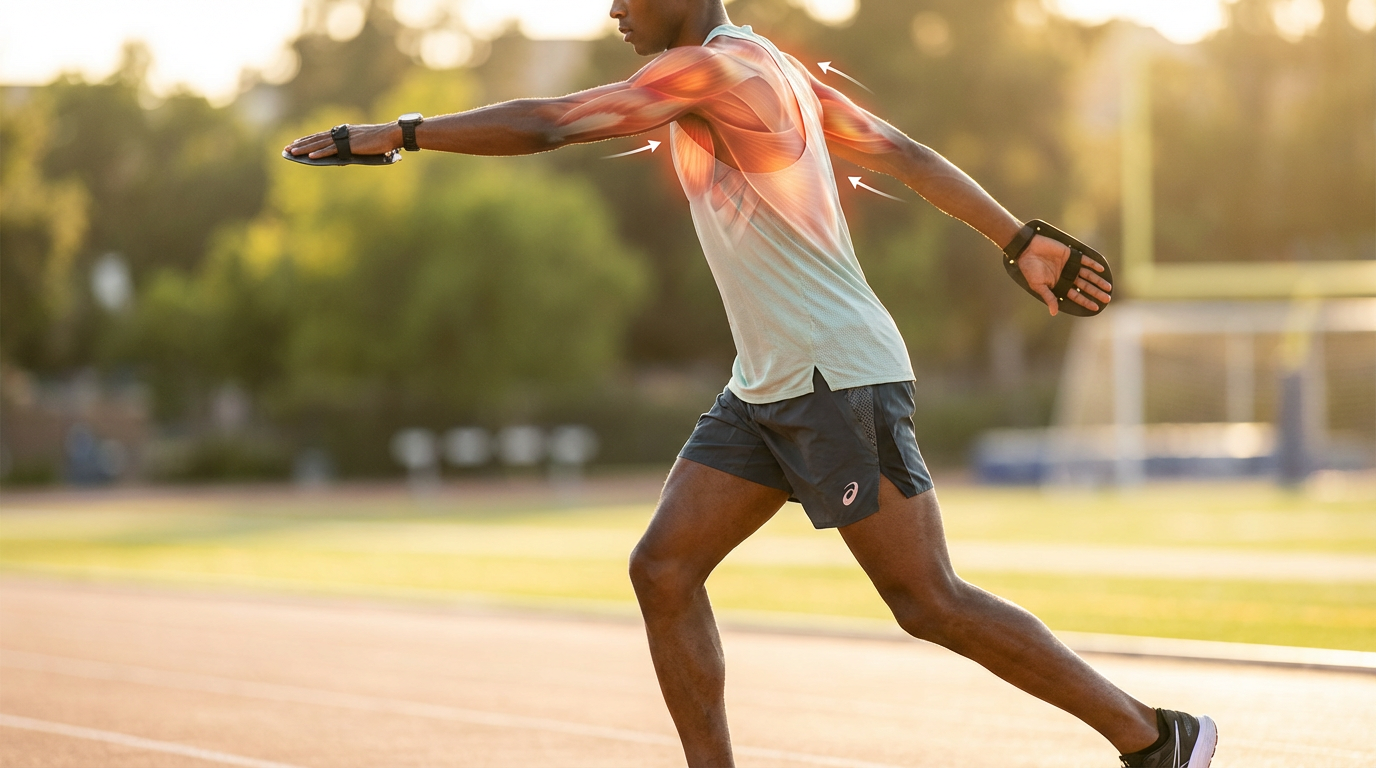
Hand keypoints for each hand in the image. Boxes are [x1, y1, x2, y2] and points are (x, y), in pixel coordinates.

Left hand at [284, 123, 402, 158]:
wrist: (391, 135)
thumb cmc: (380, 142)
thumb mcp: (361, 147)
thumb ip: (348, 152)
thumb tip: (337, 161)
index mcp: (344, 132)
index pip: (321, 136)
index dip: (307, 139)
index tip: (295, 142)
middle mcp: (342, 133)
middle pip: (317, 139)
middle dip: (300, 144)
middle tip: (287, 149)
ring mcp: (345, 138)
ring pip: (320, 143)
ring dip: (305, 148)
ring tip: (292, 152)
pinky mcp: (350, 145)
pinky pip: (332, 149)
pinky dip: (321, 153)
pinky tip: (310, 156)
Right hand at [1016, 234, 1111, 315]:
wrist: (1027, 250)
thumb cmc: (1030, 269)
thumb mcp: (1038, 286)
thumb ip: (1049, 298)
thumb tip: (1054, 313)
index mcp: (1060, 285)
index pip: (1076, 296)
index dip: (1086, 301)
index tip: (1096, 307)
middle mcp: (1067, 276)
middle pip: (1085, 286)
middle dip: (1096, 292)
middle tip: (1107, 298)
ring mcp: (1070, 265)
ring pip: (1088, 275)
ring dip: (1098, 281)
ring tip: (1108, 287)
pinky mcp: (1071, 254)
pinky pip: (1085, 260)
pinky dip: (1093, 264)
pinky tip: (1101, 269)